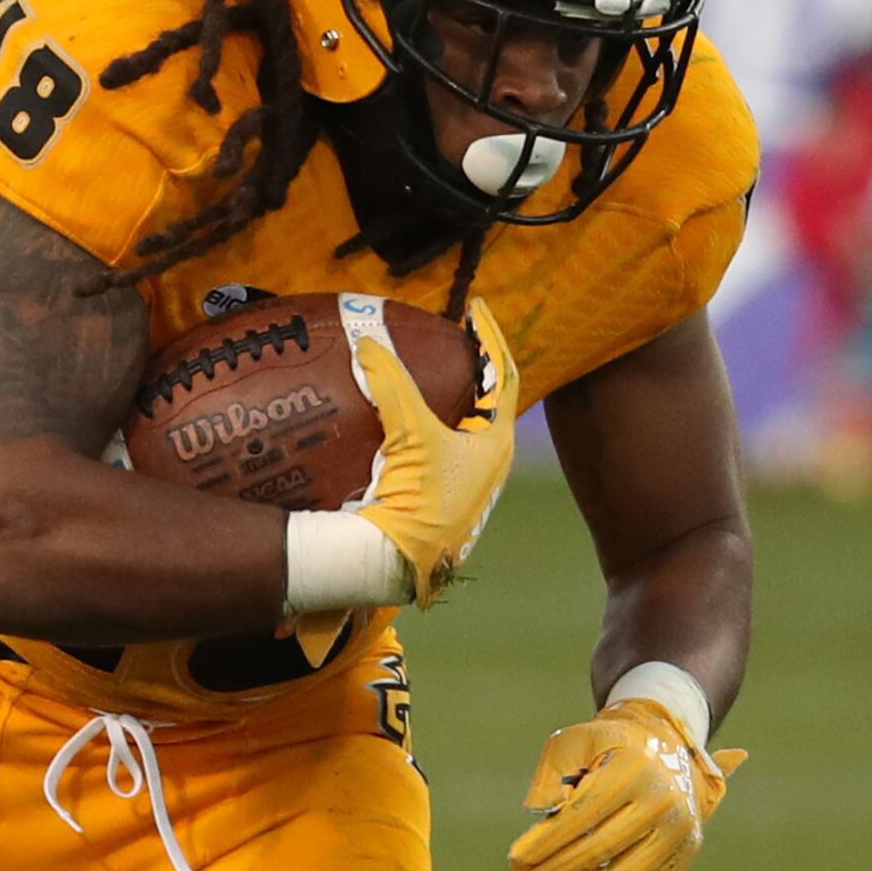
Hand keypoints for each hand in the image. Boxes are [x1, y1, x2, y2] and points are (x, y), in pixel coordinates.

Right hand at [348, 297, 518, 609]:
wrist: (396, 561)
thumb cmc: (419, 500)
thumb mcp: (410, 436)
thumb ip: (391, 384)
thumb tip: (367, 340)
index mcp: (497, 443)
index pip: (504, 375)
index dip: (491, 338)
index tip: (474, 309)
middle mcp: (489, 463)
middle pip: (487, 402)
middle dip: (471, 369)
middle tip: (450, 339)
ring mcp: (466, 484)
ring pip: (463, 428)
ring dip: (448, 400)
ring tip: (427, 374)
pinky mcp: (439, 498)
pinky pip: (439, 449)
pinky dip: (425, 426)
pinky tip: (399, 422)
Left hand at [508, 696, 743, 870]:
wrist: (665, 745)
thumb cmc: (604, 746)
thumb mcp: (570, 743)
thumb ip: (549, 776)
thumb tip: (538, 815)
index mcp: (633, 770)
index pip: (582, 815)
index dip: (545, 842)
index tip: (513, 862)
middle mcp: (664, 801)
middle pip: (601, 850)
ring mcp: (680, 831)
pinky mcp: (684, 854)